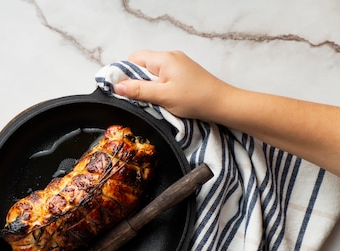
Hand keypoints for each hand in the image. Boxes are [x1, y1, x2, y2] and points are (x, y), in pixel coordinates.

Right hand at [113, 50, 231, 120]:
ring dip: (147, 85)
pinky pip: (162, 76)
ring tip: (151, 99)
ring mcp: (178, 64)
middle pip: (142, 64)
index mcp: (164, 59)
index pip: (134, 59)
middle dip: (135, 80)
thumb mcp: (163, 96)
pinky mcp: (183, 73)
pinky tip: (161, 98)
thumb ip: (139, 90)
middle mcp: (170, 57)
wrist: (222, 104)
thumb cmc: (195, 99)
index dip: (124, 72)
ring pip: (152, 71)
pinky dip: (157, 86)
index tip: (121, 89)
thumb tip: (117, 86)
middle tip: (136, 97)